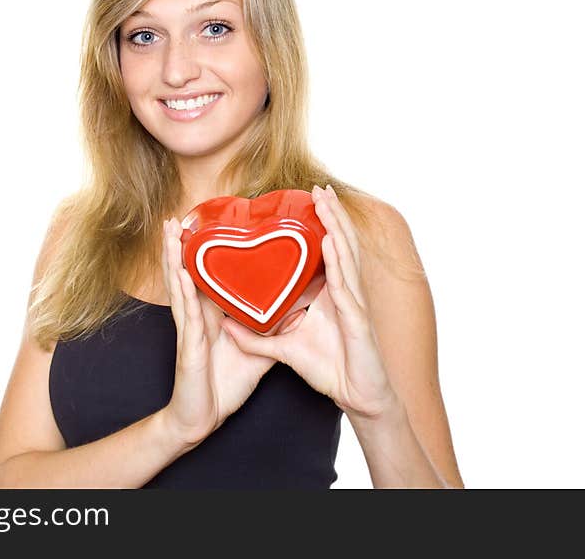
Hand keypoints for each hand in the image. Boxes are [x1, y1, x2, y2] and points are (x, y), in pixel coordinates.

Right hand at [160, 217, 276, 445]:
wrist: (203, 418)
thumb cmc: (223, 385)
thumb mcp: (256, 354)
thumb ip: (271, 332)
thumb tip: (295, 313)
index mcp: (209, 317)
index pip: (205, 278)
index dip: (201, 253)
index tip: (202, 226)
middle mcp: (195, 318)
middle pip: (185, 274)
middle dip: (180, 246)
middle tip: (176, 217)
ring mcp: (189, 330)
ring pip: (178, 286)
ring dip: (173, 257)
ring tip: (171, 230)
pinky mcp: (189, 346)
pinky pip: (186, 314)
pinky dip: (182, 291)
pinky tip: (180, 271)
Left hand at [221, 185, 399, 420]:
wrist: (358, 398)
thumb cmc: (332, 371)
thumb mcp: (285, 350)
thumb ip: (258, 338)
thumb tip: (226, 325)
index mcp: (332, 295)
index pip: (329, 251)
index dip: (323, 224)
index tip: (310, 199)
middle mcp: (346, 293)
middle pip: (340, 244)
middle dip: (331, 214)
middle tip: (317, 187)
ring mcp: (354, 304)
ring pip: (346, 256)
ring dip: (335, 226)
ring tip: (324, 200)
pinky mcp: (357, 321)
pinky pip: (345, 287)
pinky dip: (337, 262)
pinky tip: (329, 243)